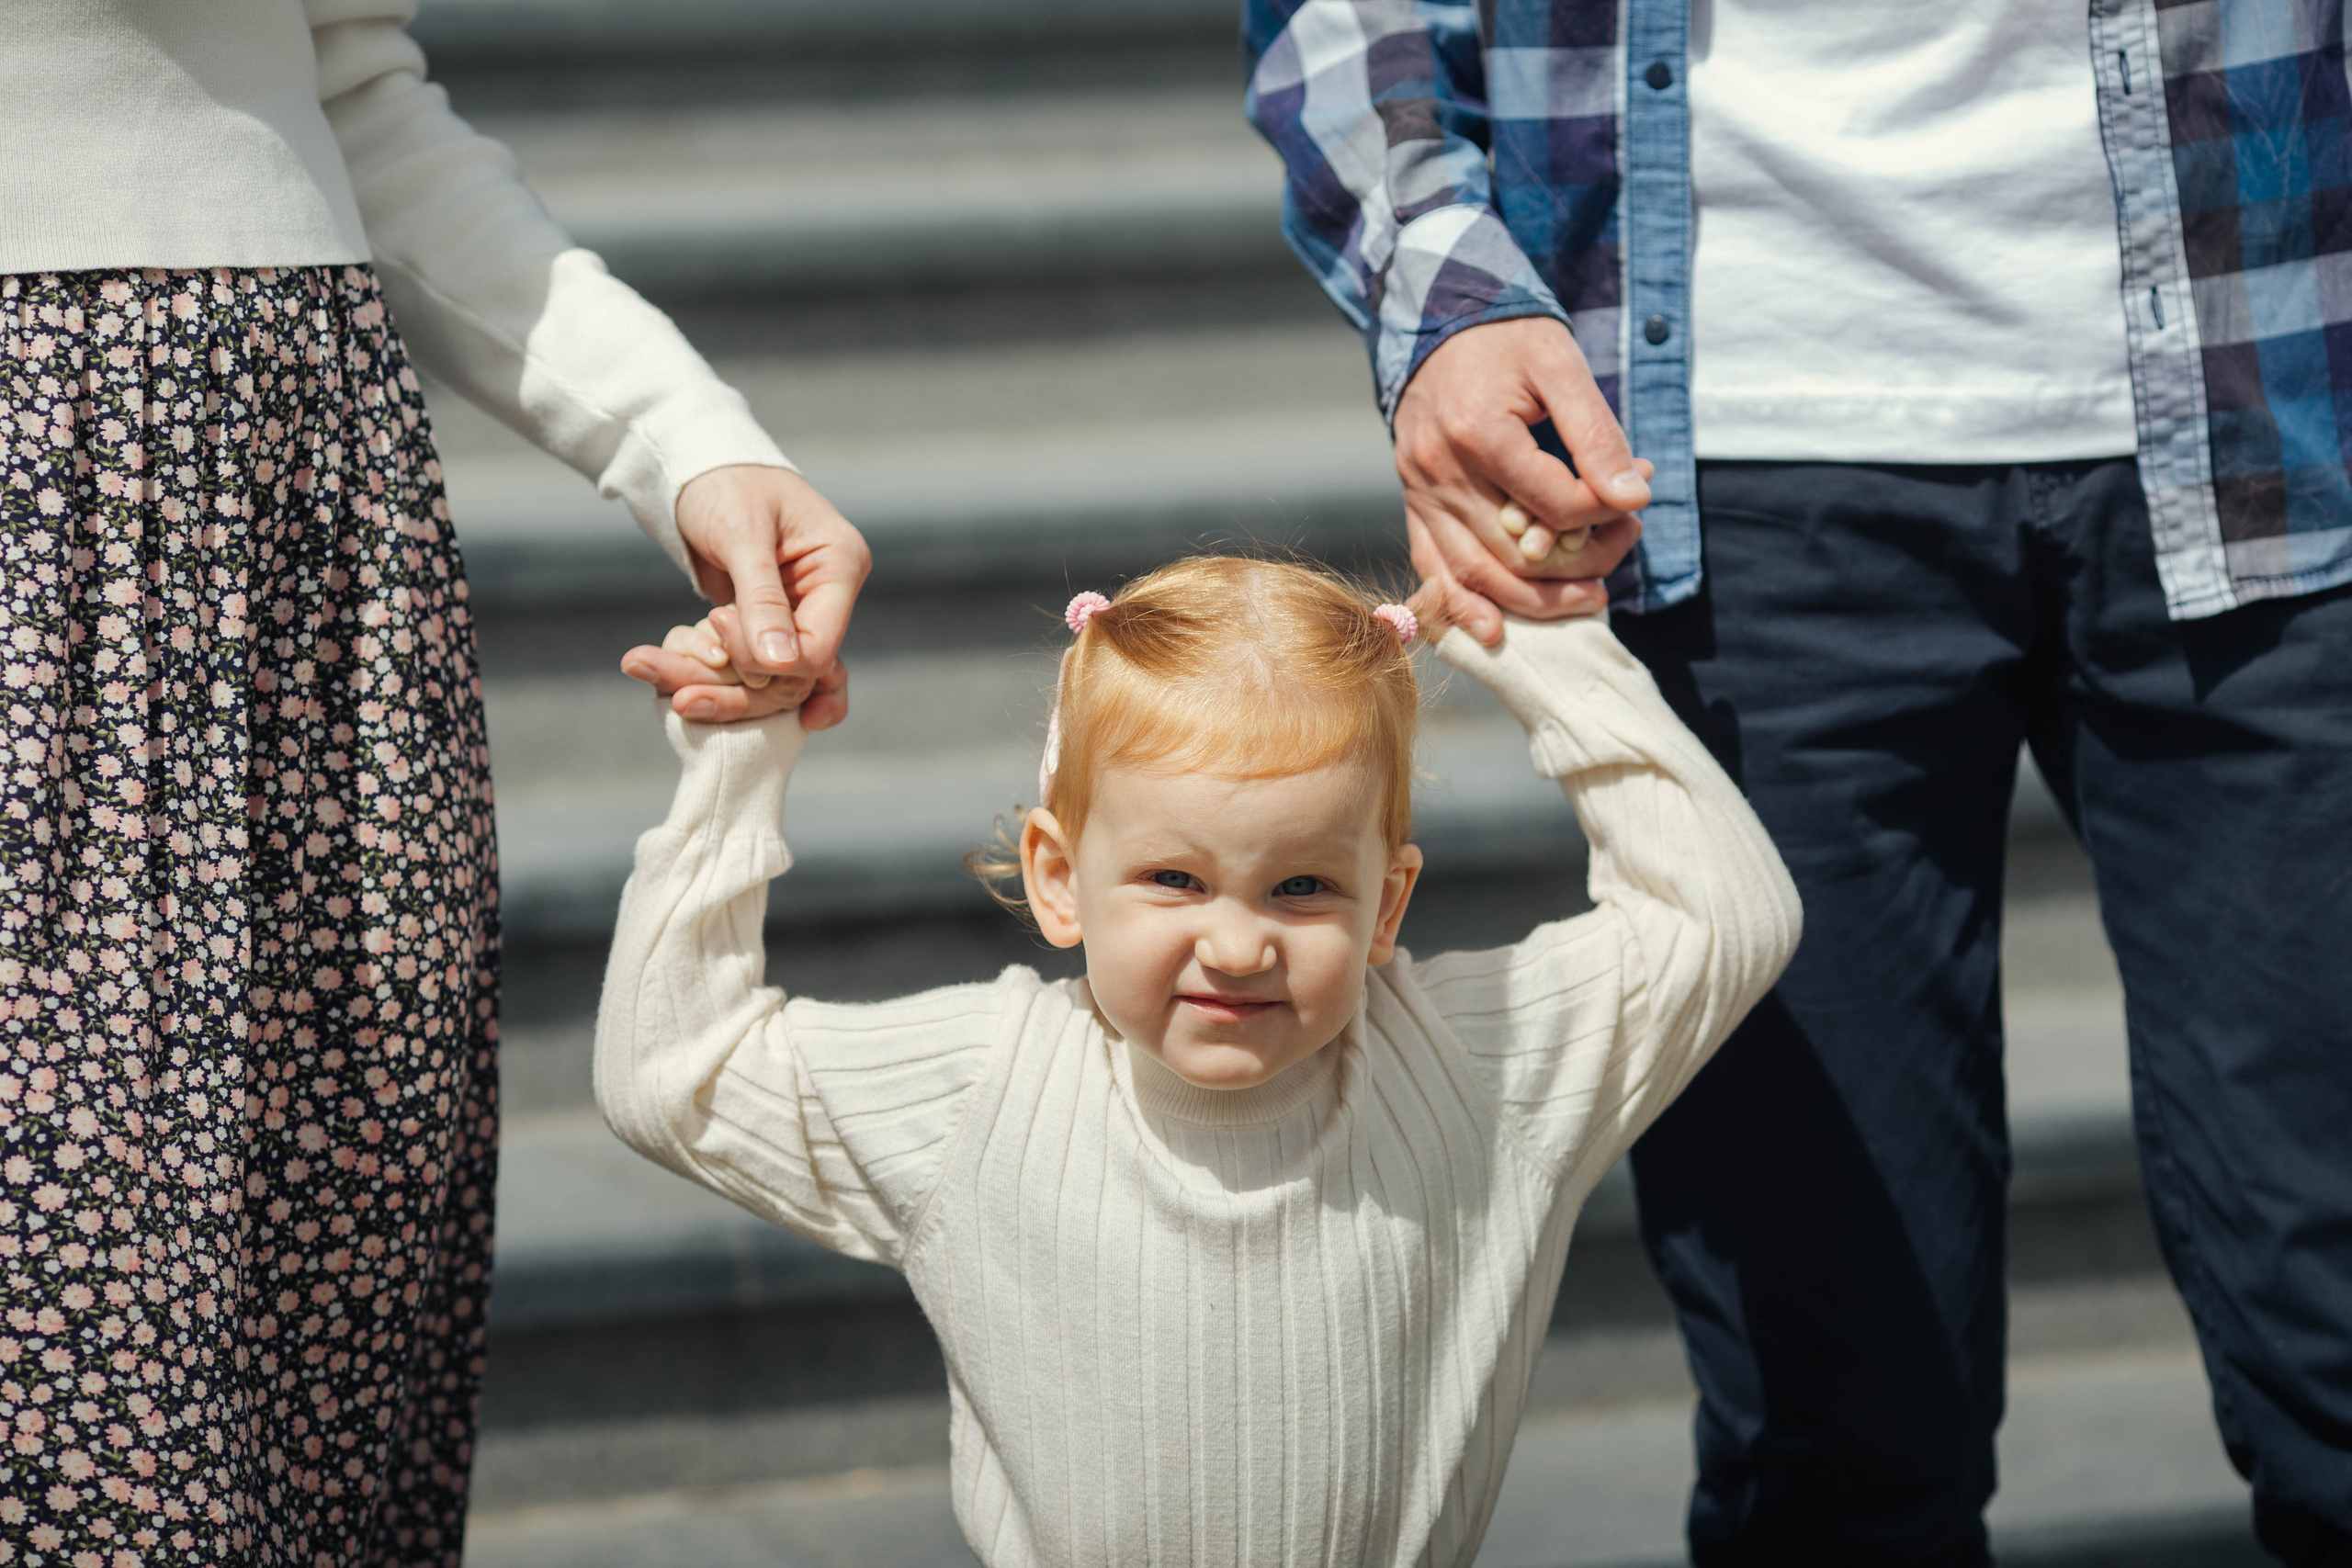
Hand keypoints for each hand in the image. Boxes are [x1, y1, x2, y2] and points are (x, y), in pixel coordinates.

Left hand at [660, 463, 870, 714]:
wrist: (702, 469)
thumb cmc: (726, 483)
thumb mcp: (741, 534)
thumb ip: (761, 599)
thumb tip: (779, 665)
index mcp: (840, 567)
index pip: (820, 646)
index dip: (768, 657)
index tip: (717, 623)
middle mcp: (827, 596)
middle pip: (795, 673)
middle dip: (736, 688)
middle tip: (678, 694)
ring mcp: (800, 612)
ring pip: (768, 678)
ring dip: (714, 685)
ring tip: (655, 672)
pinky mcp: (770, 624)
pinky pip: (747, 666)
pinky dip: (710, 672)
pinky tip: (675, 679)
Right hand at [1393, 318, 1651, 644]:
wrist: (1440, 318)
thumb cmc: (1508, 338)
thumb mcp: (1562, 365)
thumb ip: (1597, 434)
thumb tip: (1633, 497)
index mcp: (1479, 433)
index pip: (1555, 507)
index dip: (1603, 516)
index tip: (1635, 499)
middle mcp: (1439, 470)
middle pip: (1515, 553)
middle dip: (1578, 567)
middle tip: (1620, 563)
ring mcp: (1418, 490)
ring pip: (1474, 573)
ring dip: (1532, 601)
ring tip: (1585, 603)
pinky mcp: (1412, 500)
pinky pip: (1431, 566)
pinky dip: (1460, 604)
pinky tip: (1493, 630)